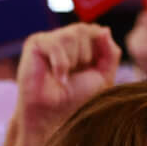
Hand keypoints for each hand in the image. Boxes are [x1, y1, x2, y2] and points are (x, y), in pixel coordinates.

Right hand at [17, 24, 119, 145]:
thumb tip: (105, 30)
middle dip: (85, 56)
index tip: (90, 70)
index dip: (97, 50)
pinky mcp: (35, 44)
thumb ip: (110, 53)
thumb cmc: (77, 99)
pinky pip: (55, 44)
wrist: (54, 115)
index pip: (95, 30)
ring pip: (71, 35)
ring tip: (64, 77)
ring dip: (73, 61)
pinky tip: (57, 78)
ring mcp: (49, 39)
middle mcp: (64, 38)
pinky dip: (61, 65)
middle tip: (74, 75)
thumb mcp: (103, 76)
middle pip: (84, 30)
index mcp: (80, 44)